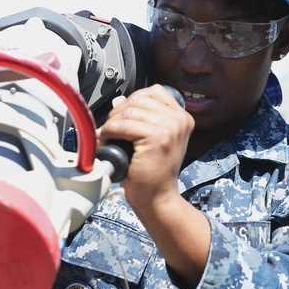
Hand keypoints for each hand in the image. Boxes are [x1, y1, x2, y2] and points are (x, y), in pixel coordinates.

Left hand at [98, 84, 193, 210]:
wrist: (157, 197)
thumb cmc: (153, 172)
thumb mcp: (156, 139)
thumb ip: (144, 119)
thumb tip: (118, 102)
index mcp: (182, 117)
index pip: (153, 92)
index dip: (132, 101)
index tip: (121, 116)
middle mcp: (179, 119)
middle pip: (139, 98)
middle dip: (118, 112)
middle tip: (110, 129)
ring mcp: (170, 127)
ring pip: (129, 111)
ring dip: (112, 123)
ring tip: (107, 137)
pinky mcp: (157, 137)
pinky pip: (124, 125)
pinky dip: (110, 131)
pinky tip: (107, 141)